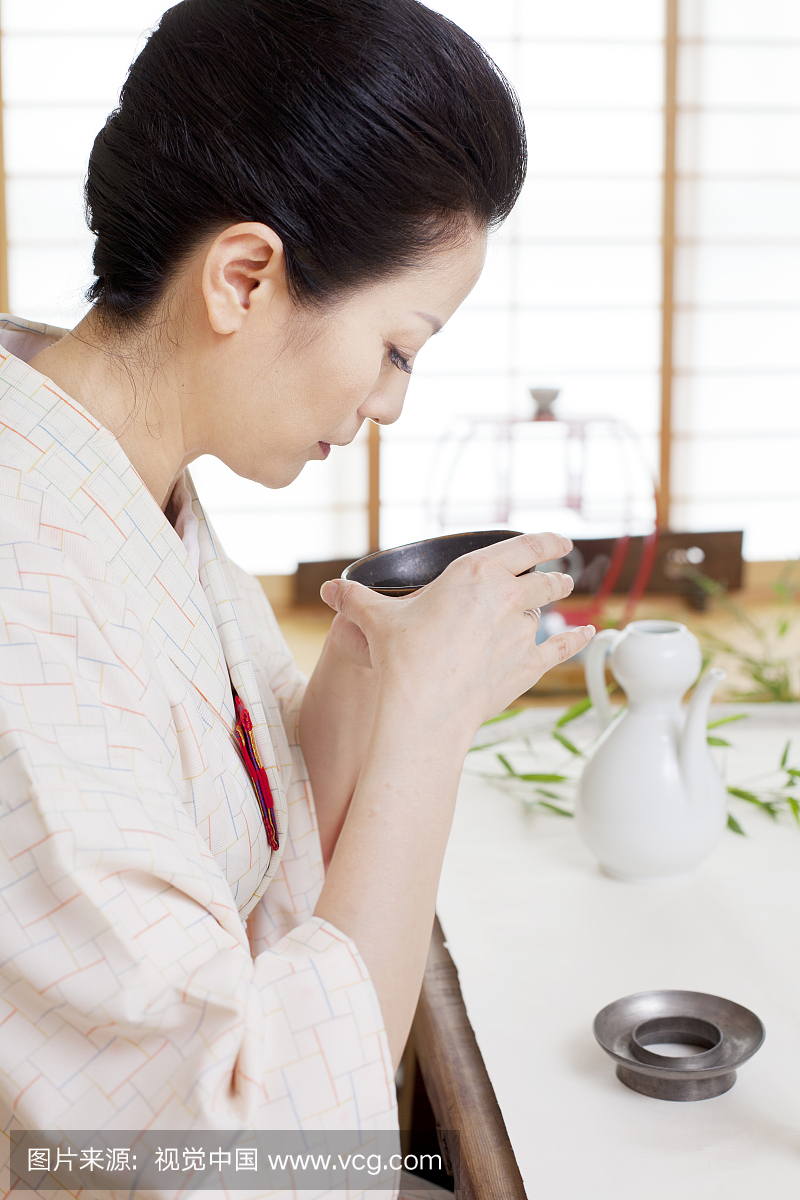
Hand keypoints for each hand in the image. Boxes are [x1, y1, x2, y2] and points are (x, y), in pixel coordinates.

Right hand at [320, 532, 593, 734]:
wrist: (426, 708)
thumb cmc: (402, 659)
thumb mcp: (377, 621)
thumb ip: (356, 600)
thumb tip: (329, 592)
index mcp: (476, 573)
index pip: (523, 546)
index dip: (546, 540)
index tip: (559, 539)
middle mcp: (507, 597)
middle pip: (543, 579)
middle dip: (554, 576)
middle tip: (559, 576)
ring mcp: (523, 632)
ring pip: (549, 612)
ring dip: (557, 606)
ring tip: (565, 600)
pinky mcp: (530, 665)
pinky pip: (563, 647)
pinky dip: (580, 640)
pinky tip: (591, 635)